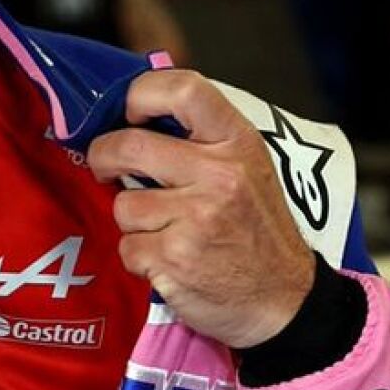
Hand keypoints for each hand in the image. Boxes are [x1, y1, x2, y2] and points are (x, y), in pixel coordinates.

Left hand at [87, 70, 313, 347]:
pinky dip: (139, 257)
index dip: (140, 93)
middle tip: (107, 168)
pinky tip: (168, 260)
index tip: (128, 113)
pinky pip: (127, 247)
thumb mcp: (248, 167)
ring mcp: (197, 218)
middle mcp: (220, 175)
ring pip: (123, 204)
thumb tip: (134, 116)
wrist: (285, 300)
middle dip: (104, 156)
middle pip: (129, 145)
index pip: (184, 88)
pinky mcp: (175, 258)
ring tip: (164, 230)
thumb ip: (201, 139)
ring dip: (132, 220)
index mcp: (237, 143)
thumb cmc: (257, 229)